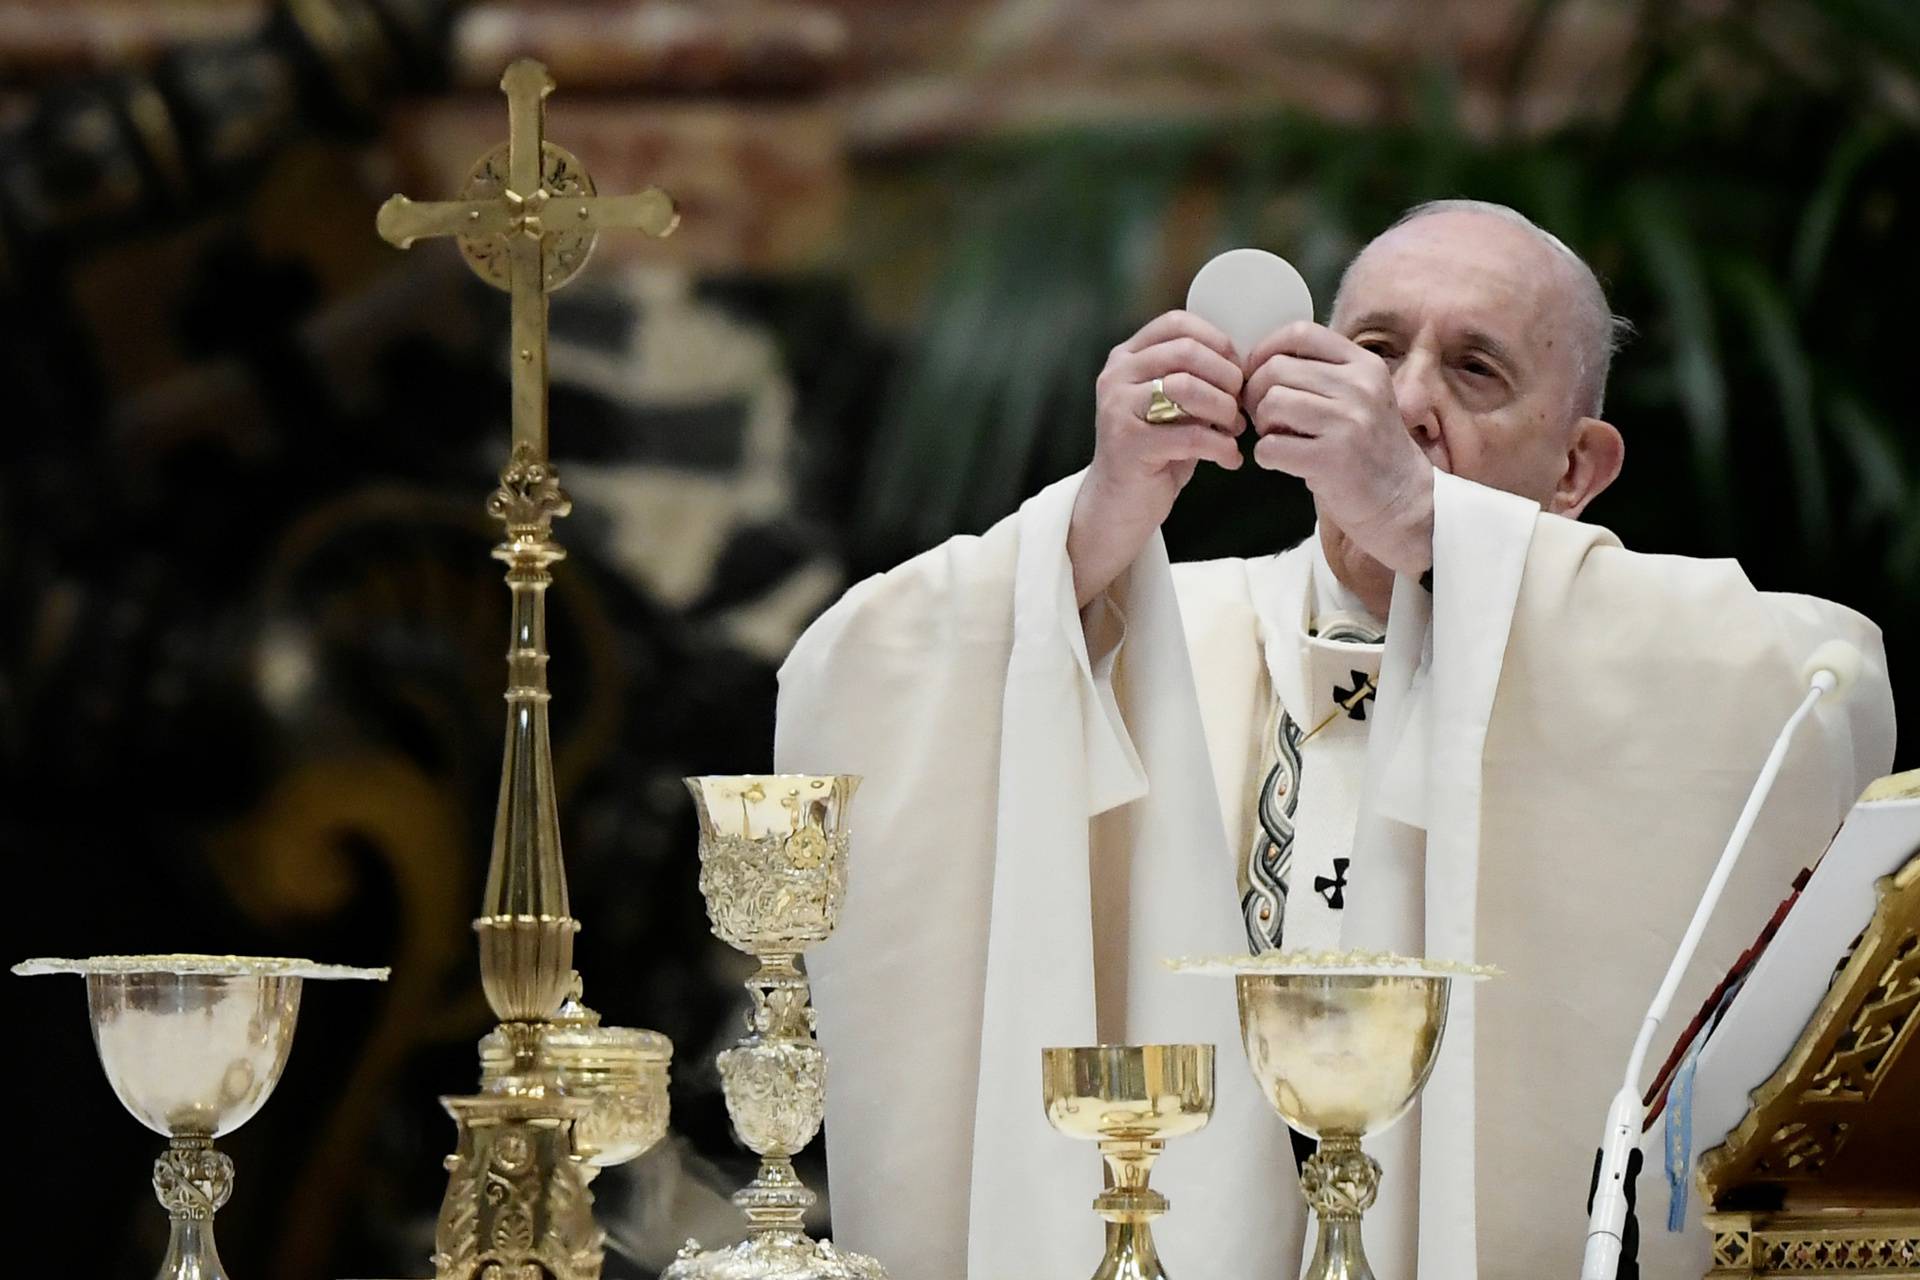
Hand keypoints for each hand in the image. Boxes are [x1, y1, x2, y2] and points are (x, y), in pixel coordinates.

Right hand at [1069, 311, 1244, 605]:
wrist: (1120, 503)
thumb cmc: (1156, 451)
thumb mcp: (1172, 404)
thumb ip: (1195, 376)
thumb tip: (1245, 364)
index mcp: (1127, 358)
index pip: (1177, 324)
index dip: (1217, 341)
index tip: (1237, 369)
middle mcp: (1117, 376)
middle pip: (1186, 352)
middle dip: (1226, 377)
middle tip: (1241, 403)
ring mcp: (1118, 408)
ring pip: (1187, 388)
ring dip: (1225, 409)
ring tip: (1235, 429)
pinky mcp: (1128, 444)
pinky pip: (1190, 435)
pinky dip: (1220, 447)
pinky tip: (1229, 458)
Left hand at [1242, 321, 1433, 575]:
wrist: (1400, 499)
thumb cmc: (1366, 447)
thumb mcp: (1358, 395)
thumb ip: (1320, 373)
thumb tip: (1257, 361)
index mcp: (1364, 364)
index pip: (1300, 333)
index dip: (1264, 349)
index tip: (1256, 372)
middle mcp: (1360, 387)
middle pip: (1276, 370)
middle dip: (1257, 395)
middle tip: (1265, 417)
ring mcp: (1349, 422)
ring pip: (1271, 404)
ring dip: (1262, 425)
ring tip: (1279, 438)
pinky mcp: (1332, 459)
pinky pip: (1270, 446)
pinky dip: (1265, 456)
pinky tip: (1283, 461)